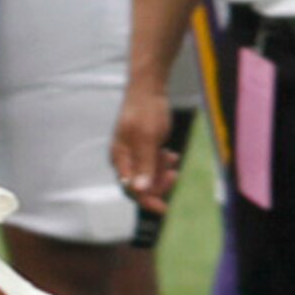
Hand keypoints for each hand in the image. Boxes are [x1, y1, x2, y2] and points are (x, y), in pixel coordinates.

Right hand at [111, 82, 180, 217]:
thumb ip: (144, 164)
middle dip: (157, 183)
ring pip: (148, 174)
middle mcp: (124, 159)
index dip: (147, 200)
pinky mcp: (143, 146)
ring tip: (173, 161)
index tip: (164, 208)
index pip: (130, 189)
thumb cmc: (145, 110)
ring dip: (162, 172)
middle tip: (174, 175)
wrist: (149, 86)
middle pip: (140, 184)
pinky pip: (153, 163)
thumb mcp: (148, 139)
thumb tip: (139, 190)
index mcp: (120, 158)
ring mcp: (134, 153)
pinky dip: (163, 163)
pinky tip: (171, 155)